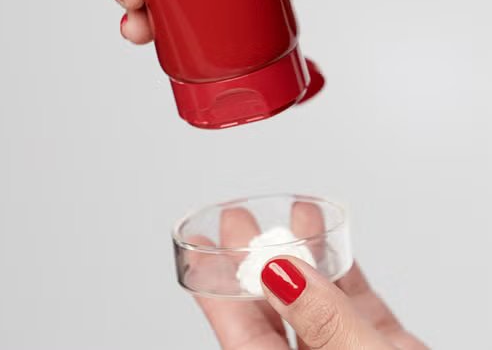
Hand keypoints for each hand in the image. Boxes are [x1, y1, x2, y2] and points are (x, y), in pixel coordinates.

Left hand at [191, 203, 426, 348]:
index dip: (215, 286)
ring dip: (299, 256)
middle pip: (269, 316)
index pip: (238, 336)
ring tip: (285, 216)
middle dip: (251, 262)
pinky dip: (341, 269)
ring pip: (313, 305)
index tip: (197, 245)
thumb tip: (278, 273)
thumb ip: (327, 326)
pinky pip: (354, 305)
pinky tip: (328, 237)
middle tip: (236, 220)